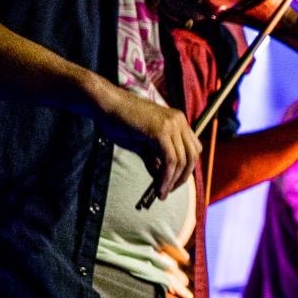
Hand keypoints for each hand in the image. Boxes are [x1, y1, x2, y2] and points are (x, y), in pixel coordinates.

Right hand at [92, 83, 199, 197]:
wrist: (105, 105)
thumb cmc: (120, 122)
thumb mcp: (142, 145)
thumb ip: (154, 160)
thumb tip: (162, 180)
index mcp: (177, 121)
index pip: (192, 149)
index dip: (186, 168)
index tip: (174, 182)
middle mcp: (179, 121)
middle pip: (192, 156)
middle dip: (182, 177)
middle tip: (168, 191)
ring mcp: (172, 124)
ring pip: (181, 160)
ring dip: (172, 181)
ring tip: (161, 193)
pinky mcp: (161, 131)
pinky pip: (169, 160)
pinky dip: (166, 177)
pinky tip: (159, 187)